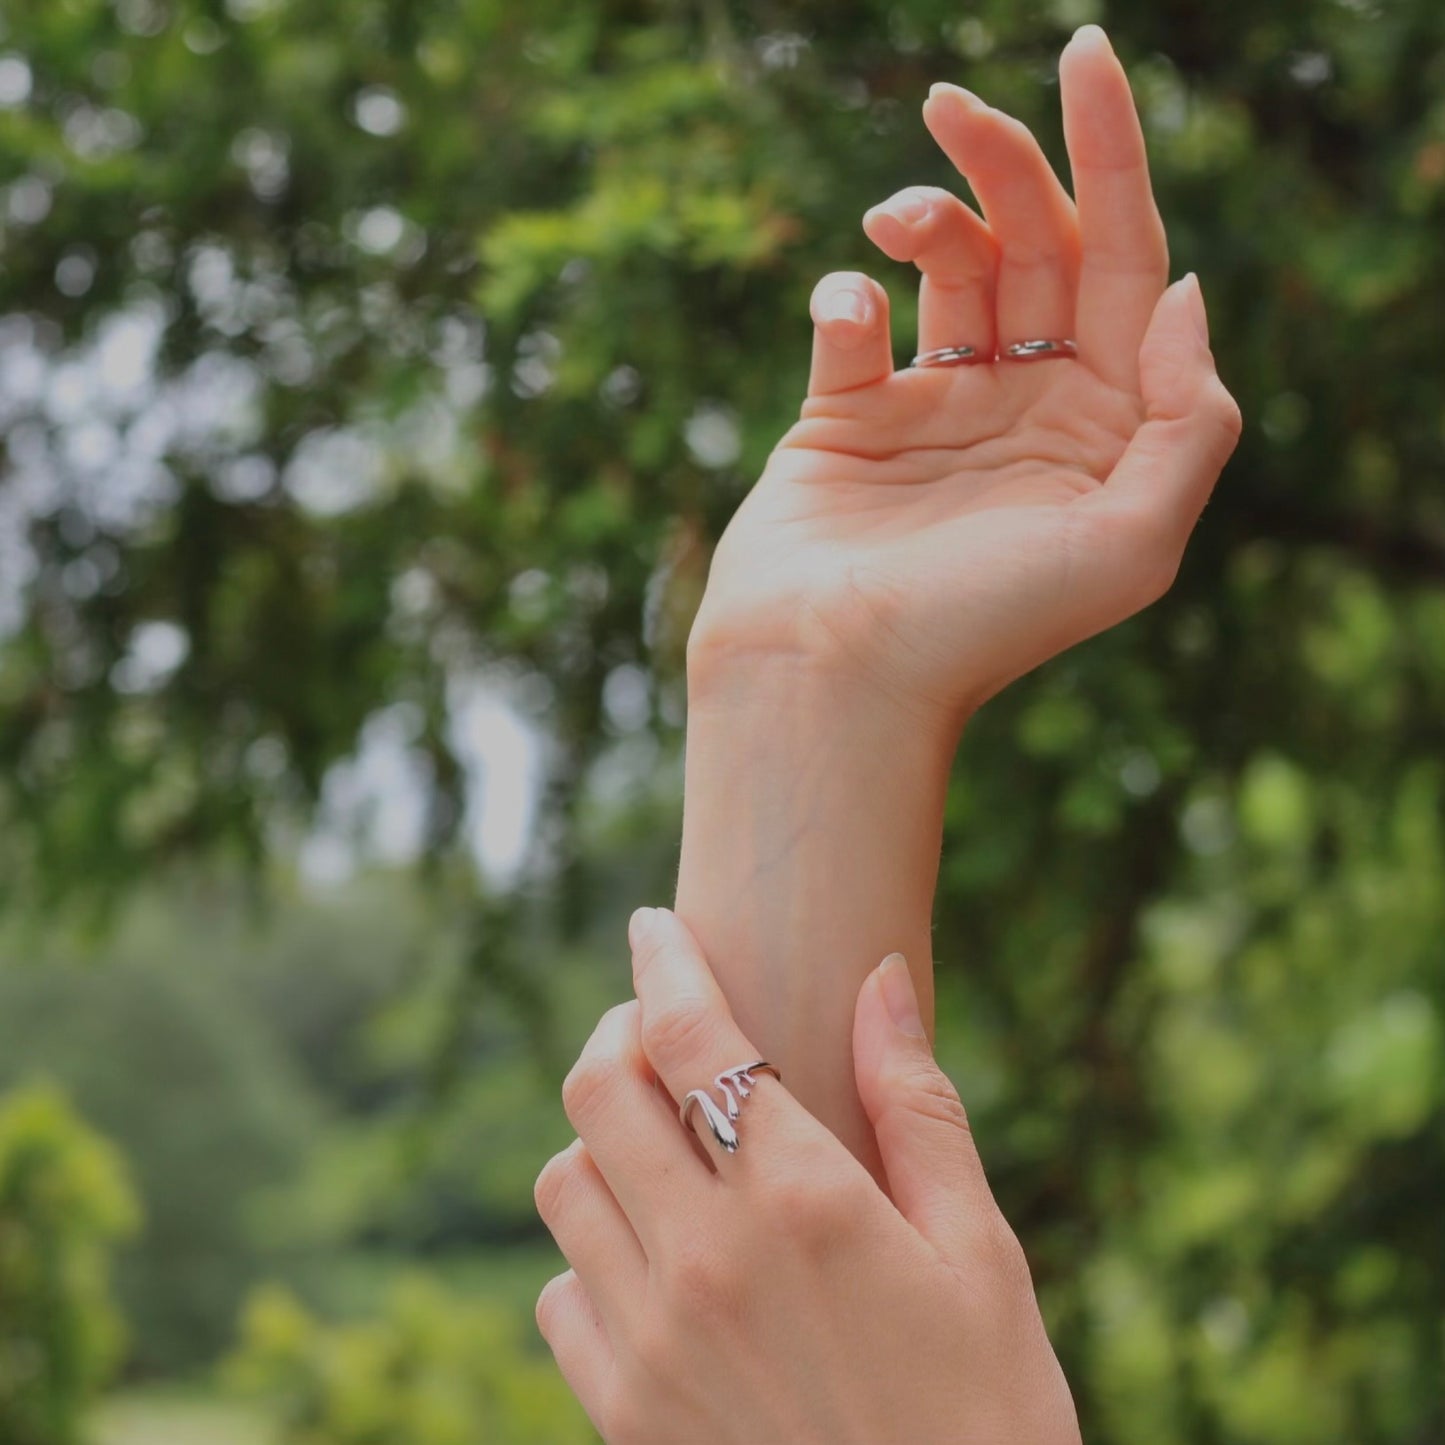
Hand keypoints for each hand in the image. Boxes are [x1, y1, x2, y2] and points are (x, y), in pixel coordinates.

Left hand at [534, 907, 1079, 1444]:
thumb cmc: (987, 1406)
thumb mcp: (979, 1248)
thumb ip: (915, 1102)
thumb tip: (880, 978)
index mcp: (802, 1204)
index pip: (693, 1038)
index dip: (664, 962)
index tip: (654, 926)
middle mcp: (705, 1264)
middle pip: (598, 1093)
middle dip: (617, 1031)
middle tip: (658, 1023)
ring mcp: (651, 1345)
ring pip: (563, 1185)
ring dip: (599, 1138)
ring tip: (659, 1136)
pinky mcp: (625, 1417)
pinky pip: (560, 1296)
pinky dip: (590, 1251)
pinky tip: (653, 1254)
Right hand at [690, 26, 1240, 732]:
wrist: (833, 679)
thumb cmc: (983, 624)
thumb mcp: (1136, 540)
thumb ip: (1189, 416)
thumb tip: (1181, 290)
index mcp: (1099, 428)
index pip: (1122, 265)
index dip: (1113, 157)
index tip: (1085, 56)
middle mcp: (1024, 410)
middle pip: (1034, 248)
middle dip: (1006, 162)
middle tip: (952, 102)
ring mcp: (934, 412)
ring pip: (945, 270)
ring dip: (928, 218)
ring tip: (893, 224)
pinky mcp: (844, 417)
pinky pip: (851, 325)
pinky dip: (847, 302)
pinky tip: (847, 330)